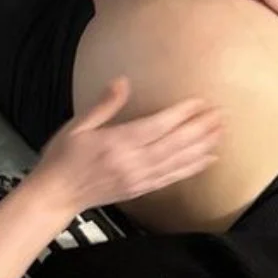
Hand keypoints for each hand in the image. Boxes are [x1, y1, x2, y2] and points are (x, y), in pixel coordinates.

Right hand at [34, 77, 221, 214]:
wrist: (57, 195)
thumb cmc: (63, 158)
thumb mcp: (78, 126)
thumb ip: (104, 105)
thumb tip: (121, 82)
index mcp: (117, 143)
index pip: (158, 126)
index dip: (181, 114)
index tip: (199, 102)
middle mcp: (132, 162)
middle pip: (175, 144)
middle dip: (200, 128)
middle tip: (220, 114)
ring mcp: (139, 178)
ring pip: (178, 161)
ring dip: (202, 146)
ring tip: (220, 133)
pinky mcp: (142, 189)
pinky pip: (172, 177)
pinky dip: (192, 168)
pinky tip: (207, 159)